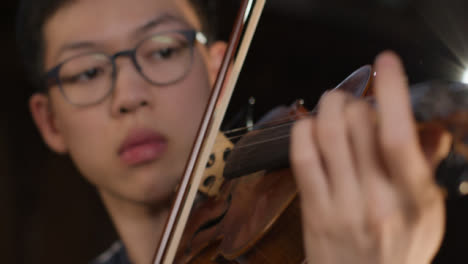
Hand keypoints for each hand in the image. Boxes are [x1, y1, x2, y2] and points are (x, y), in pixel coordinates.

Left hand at [290, 51, 444, 263]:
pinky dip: (303, 131)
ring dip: (328, 107)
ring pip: (327, 135)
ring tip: (333, 103)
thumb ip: (428, 170)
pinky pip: (302, 158)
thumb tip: (431, 129)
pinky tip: (309, 125)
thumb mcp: (429, 216)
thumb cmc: (400, 251)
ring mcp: (341, 204)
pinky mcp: (313, 209)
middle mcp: (376, 199)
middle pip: (358, 126)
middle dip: (356, 100)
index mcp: (412, 198)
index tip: (385, 62)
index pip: (400, 135)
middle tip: (357, 102)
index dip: (392, 91)